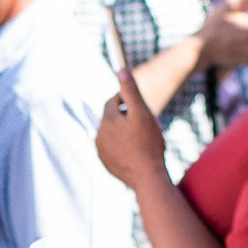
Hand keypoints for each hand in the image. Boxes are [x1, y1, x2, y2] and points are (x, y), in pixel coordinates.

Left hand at [96, 57, 165, 200]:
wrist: (147, 178)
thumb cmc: (148, 144)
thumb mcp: (142, 113)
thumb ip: (130, 91)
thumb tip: (121, 69)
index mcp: (106, 120)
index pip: (115, 101)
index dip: (130, 102)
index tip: (143, 111)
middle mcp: (99, 135)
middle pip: (114, 118)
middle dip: (129, 118)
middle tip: (147, 128)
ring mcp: (101, 151)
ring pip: (115, 133)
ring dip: (127, 133)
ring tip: (144, 142)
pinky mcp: (106, 164)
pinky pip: (115, 149)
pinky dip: (125, 147)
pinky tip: (138, 153)